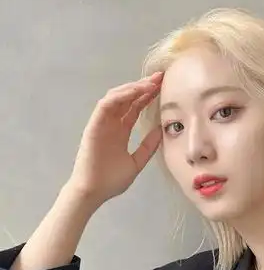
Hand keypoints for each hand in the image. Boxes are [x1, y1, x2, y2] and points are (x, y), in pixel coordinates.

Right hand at [67, 71, 163, 204]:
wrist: (94, 192)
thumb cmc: (111, 181)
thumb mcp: (136, 162)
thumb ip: (148, 147)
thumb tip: (160, 131)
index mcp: (121, 131)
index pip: (135, 108)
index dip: (147, 97)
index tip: (162, 88)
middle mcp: (111, 124)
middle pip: (127, 99)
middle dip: (143, 87)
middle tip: (159, 77)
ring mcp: (101, 124)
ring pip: (116, 98)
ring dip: (132, 88)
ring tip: (149, 83)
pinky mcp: (93, 126)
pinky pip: (105, 106)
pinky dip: (119, 96)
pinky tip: (133, 92)